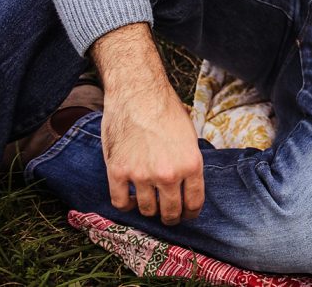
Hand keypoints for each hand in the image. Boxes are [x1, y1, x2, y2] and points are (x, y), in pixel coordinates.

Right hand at [93, 25, 203, 225]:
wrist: (138, 93)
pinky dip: (126, 206)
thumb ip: (189, 161)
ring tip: (150, 207)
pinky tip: (130, 200)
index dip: (191, 214)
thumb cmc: (166, 109)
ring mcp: (142, 175)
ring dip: (149, 212)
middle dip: (171, 218)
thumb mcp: (190, 135)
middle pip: (170, 212)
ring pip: (146, 210)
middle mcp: (168, 174)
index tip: (187, 215)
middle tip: (168, 216)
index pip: (194, 203)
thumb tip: (188, 182)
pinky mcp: (118, 172)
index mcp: (191, 164)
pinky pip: (121, 202)